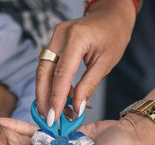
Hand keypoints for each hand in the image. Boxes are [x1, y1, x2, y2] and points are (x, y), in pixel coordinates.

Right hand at [36, 0, 135, 123]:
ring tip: (52, 112)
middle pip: (44, 72)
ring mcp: (54, 37)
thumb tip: (77, 107)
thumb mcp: (106, 62)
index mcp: (77, 38)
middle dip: (44, 98)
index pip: (61, 73)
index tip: (54, 117)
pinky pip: (47, 66)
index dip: (56, 98)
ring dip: (45, 93)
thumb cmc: (113, 35)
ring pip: (42, 70)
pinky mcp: (53, 42)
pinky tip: (58, 98)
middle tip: (48, 118)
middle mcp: (61, 35)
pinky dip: (51, 84)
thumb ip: (89, 85)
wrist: (111, 15)